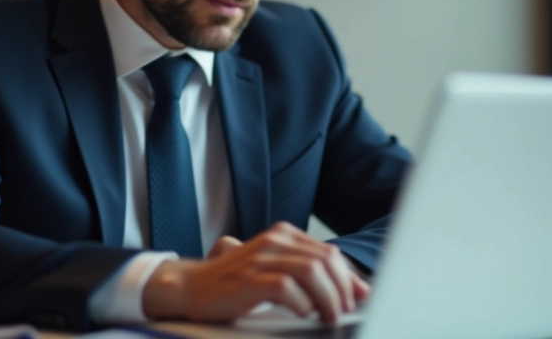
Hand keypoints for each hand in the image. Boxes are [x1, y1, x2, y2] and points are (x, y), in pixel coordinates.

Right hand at [142, 222, 369, 323]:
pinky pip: (286, 288)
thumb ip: (313, 275)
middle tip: (344, 312)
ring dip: (328, 298)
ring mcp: (260, 258)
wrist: (191, 287)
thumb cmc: (236, 283)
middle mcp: (274, 241)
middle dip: (342, 290)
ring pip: (311, 271)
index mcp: (283, 235)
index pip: (330, 253)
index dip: (349, 279)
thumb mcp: (277, 272)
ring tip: (329, 316)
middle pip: (326, 260)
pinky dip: (302, 304)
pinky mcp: (248, 279)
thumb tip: (360, 290)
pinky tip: (303, 314)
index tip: (358, 299)